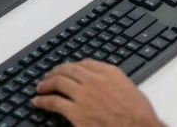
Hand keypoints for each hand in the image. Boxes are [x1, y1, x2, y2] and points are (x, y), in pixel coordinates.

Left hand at [33, 60, 162, 126]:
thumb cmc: (138, 113)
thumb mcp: (128, 88)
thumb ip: (113, 81)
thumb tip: (105, 84)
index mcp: (108, 72)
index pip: (85, 63)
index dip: (72, 66)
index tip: (67, 69)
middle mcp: (94, 79)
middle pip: (68, 69)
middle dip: (56, 71)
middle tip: (49, 75)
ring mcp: (83, 94)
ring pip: (59, 82)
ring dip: (47, 83)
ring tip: (40, 86)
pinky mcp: (76, 112)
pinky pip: (54, 102)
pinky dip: (43, 100)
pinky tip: (38, 101)